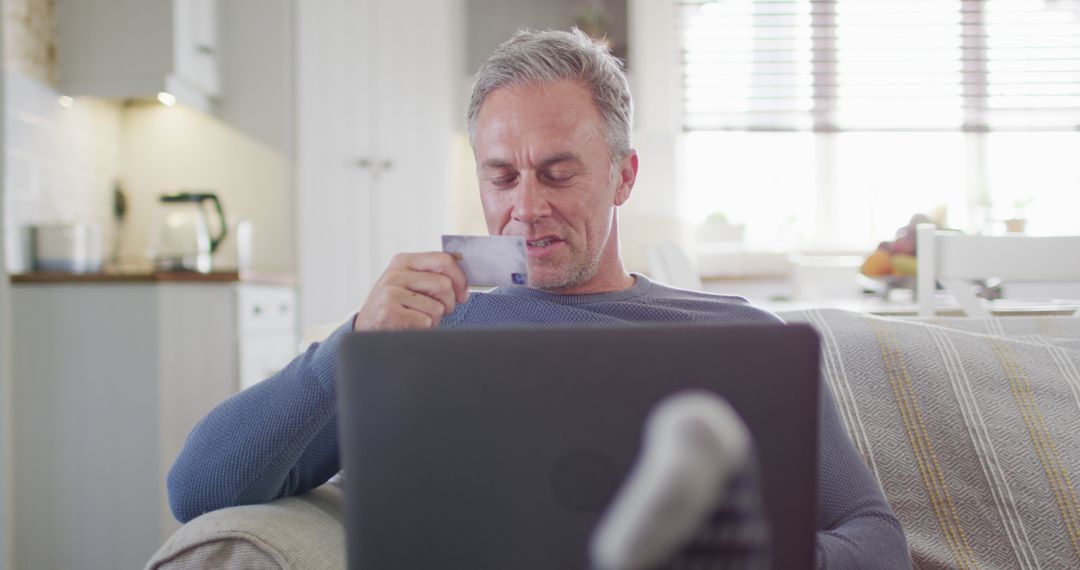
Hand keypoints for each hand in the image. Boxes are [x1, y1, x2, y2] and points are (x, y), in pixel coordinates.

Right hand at [354, 252, 468, 331]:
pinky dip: (423, 329)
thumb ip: (432, 277)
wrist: (366, 329)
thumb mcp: (410, 285)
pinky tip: (410, 326)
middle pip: (444, 284)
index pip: (443, 260)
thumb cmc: (395, 307)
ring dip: (434, 319)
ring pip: (436, 307)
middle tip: (442, 312)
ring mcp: (390, 292)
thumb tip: (463, 282)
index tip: (463, 294)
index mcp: (404, 261)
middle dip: (449, 303)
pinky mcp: (389, 312)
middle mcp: (395, 274)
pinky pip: (425, 321)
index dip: (460, 278)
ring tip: (419, 319)